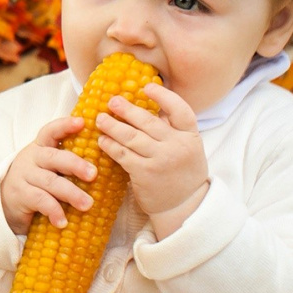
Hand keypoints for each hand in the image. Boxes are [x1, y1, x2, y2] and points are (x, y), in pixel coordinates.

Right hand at [0, 116, 98, 234]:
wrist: (5, 203)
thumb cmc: (36, 183)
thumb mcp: (48, 168)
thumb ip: (66, 162)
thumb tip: (105, 161)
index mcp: (41, 148)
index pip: (50, 131)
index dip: (65, 125)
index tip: (82, 122)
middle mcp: (31, 159)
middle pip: (54, 157)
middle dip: (75, 165)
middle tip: (94, 174)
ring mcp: (24, 177)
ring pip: (50, 182)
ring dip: (71, 193)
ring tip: (87, 205)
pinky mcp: (20, 195)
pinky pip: (40, 201)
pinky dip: (54, 211)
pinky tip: (63, 222)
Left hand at [94, 82, 209, 237]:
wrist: (184, 205)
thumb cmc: (182, 172)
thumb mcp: (188, 148)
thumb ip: (173, 128)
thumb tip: (148, 103)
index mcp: (191, 136)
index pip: (181, 110)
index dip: (164, 96)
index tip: (146, 86)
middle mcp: (178, 146)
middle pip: (149, 122)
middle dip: (127, 110)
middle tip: (112, 101)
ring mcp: (161, 160)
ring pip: (132, 137)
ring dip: (113, 126)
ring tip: (100, 119)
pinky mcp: (144, 174)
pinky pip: (123, 155)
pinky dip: (110, 146)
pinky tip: (102, 140)